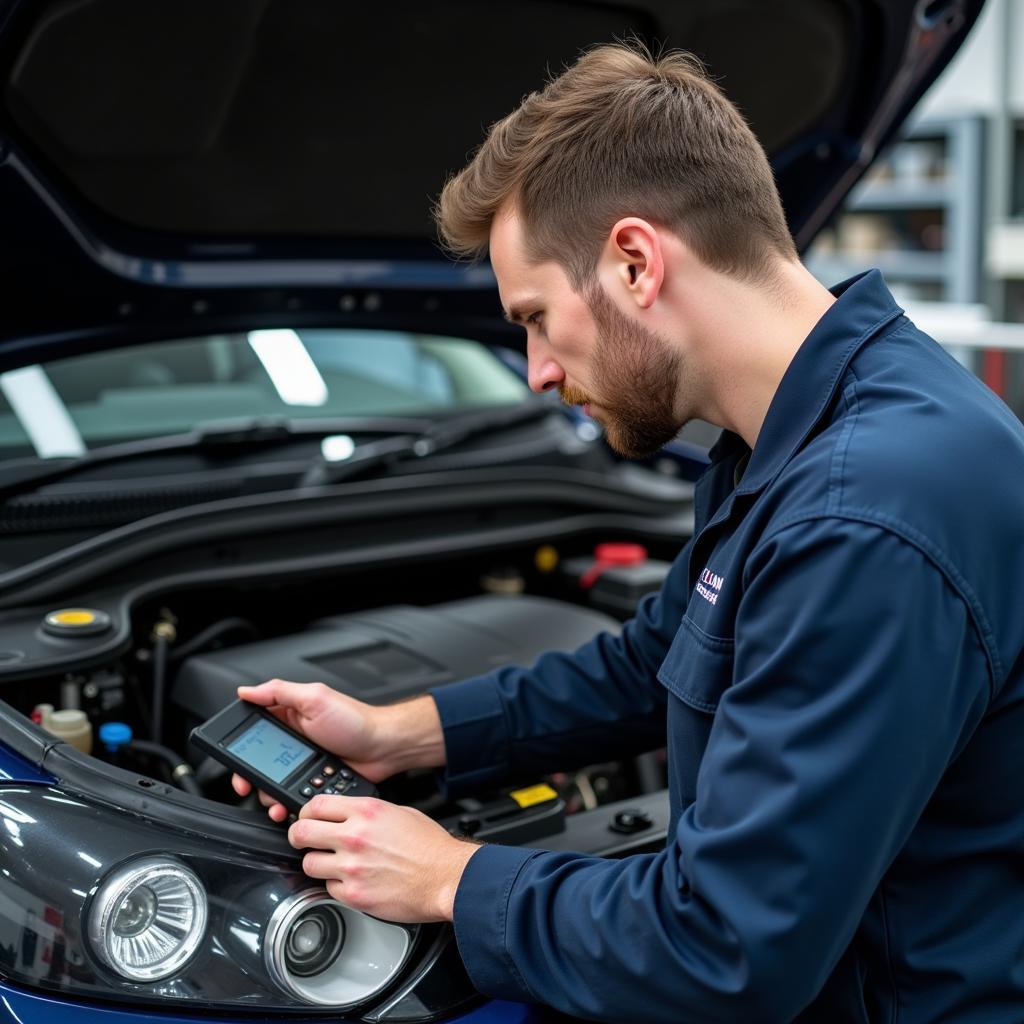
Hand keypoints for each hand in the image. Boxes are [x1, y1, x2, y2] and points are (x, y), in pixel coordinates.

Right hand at [230, 679, 445, 821]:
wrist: (384, 747)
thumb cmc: (355, 720)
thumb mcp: (316, 698)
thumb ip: (280, 692)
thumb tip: (246, 691)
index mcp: (290, 716)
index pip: (254, 730)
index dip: (240, 747)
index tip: (233, 761)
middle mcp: (294, 740)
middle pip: (258, 762)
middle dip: (250, 778)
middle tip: (247, 787)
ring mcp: (303, 762)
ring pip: (273, 783)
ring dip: (268, 795)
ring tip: (272, 801)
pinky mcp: (314, 781)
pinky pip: (293, 796)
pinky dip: (287, 804)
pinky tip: (288, 806)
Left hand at [288, 794, 480, 922]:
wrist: (446, 878)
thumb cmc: (431, 847)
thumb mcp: (400, 812)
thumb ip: (369, 813)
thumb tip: (349, 816)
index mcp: (366, 811)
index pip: (315, 805)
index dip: (306, 812)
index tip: (307, 817)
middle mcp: (354, 837)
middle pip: (301, 832)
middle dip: (298, 836)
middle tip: (303, 840)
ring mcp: (352, 867)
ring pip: (309, 864)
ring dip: (317, 863)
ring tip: (331, 864)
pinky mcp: (354, 895)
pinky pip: (328, 889)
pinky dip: (336, 886)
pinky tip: (353, 881)